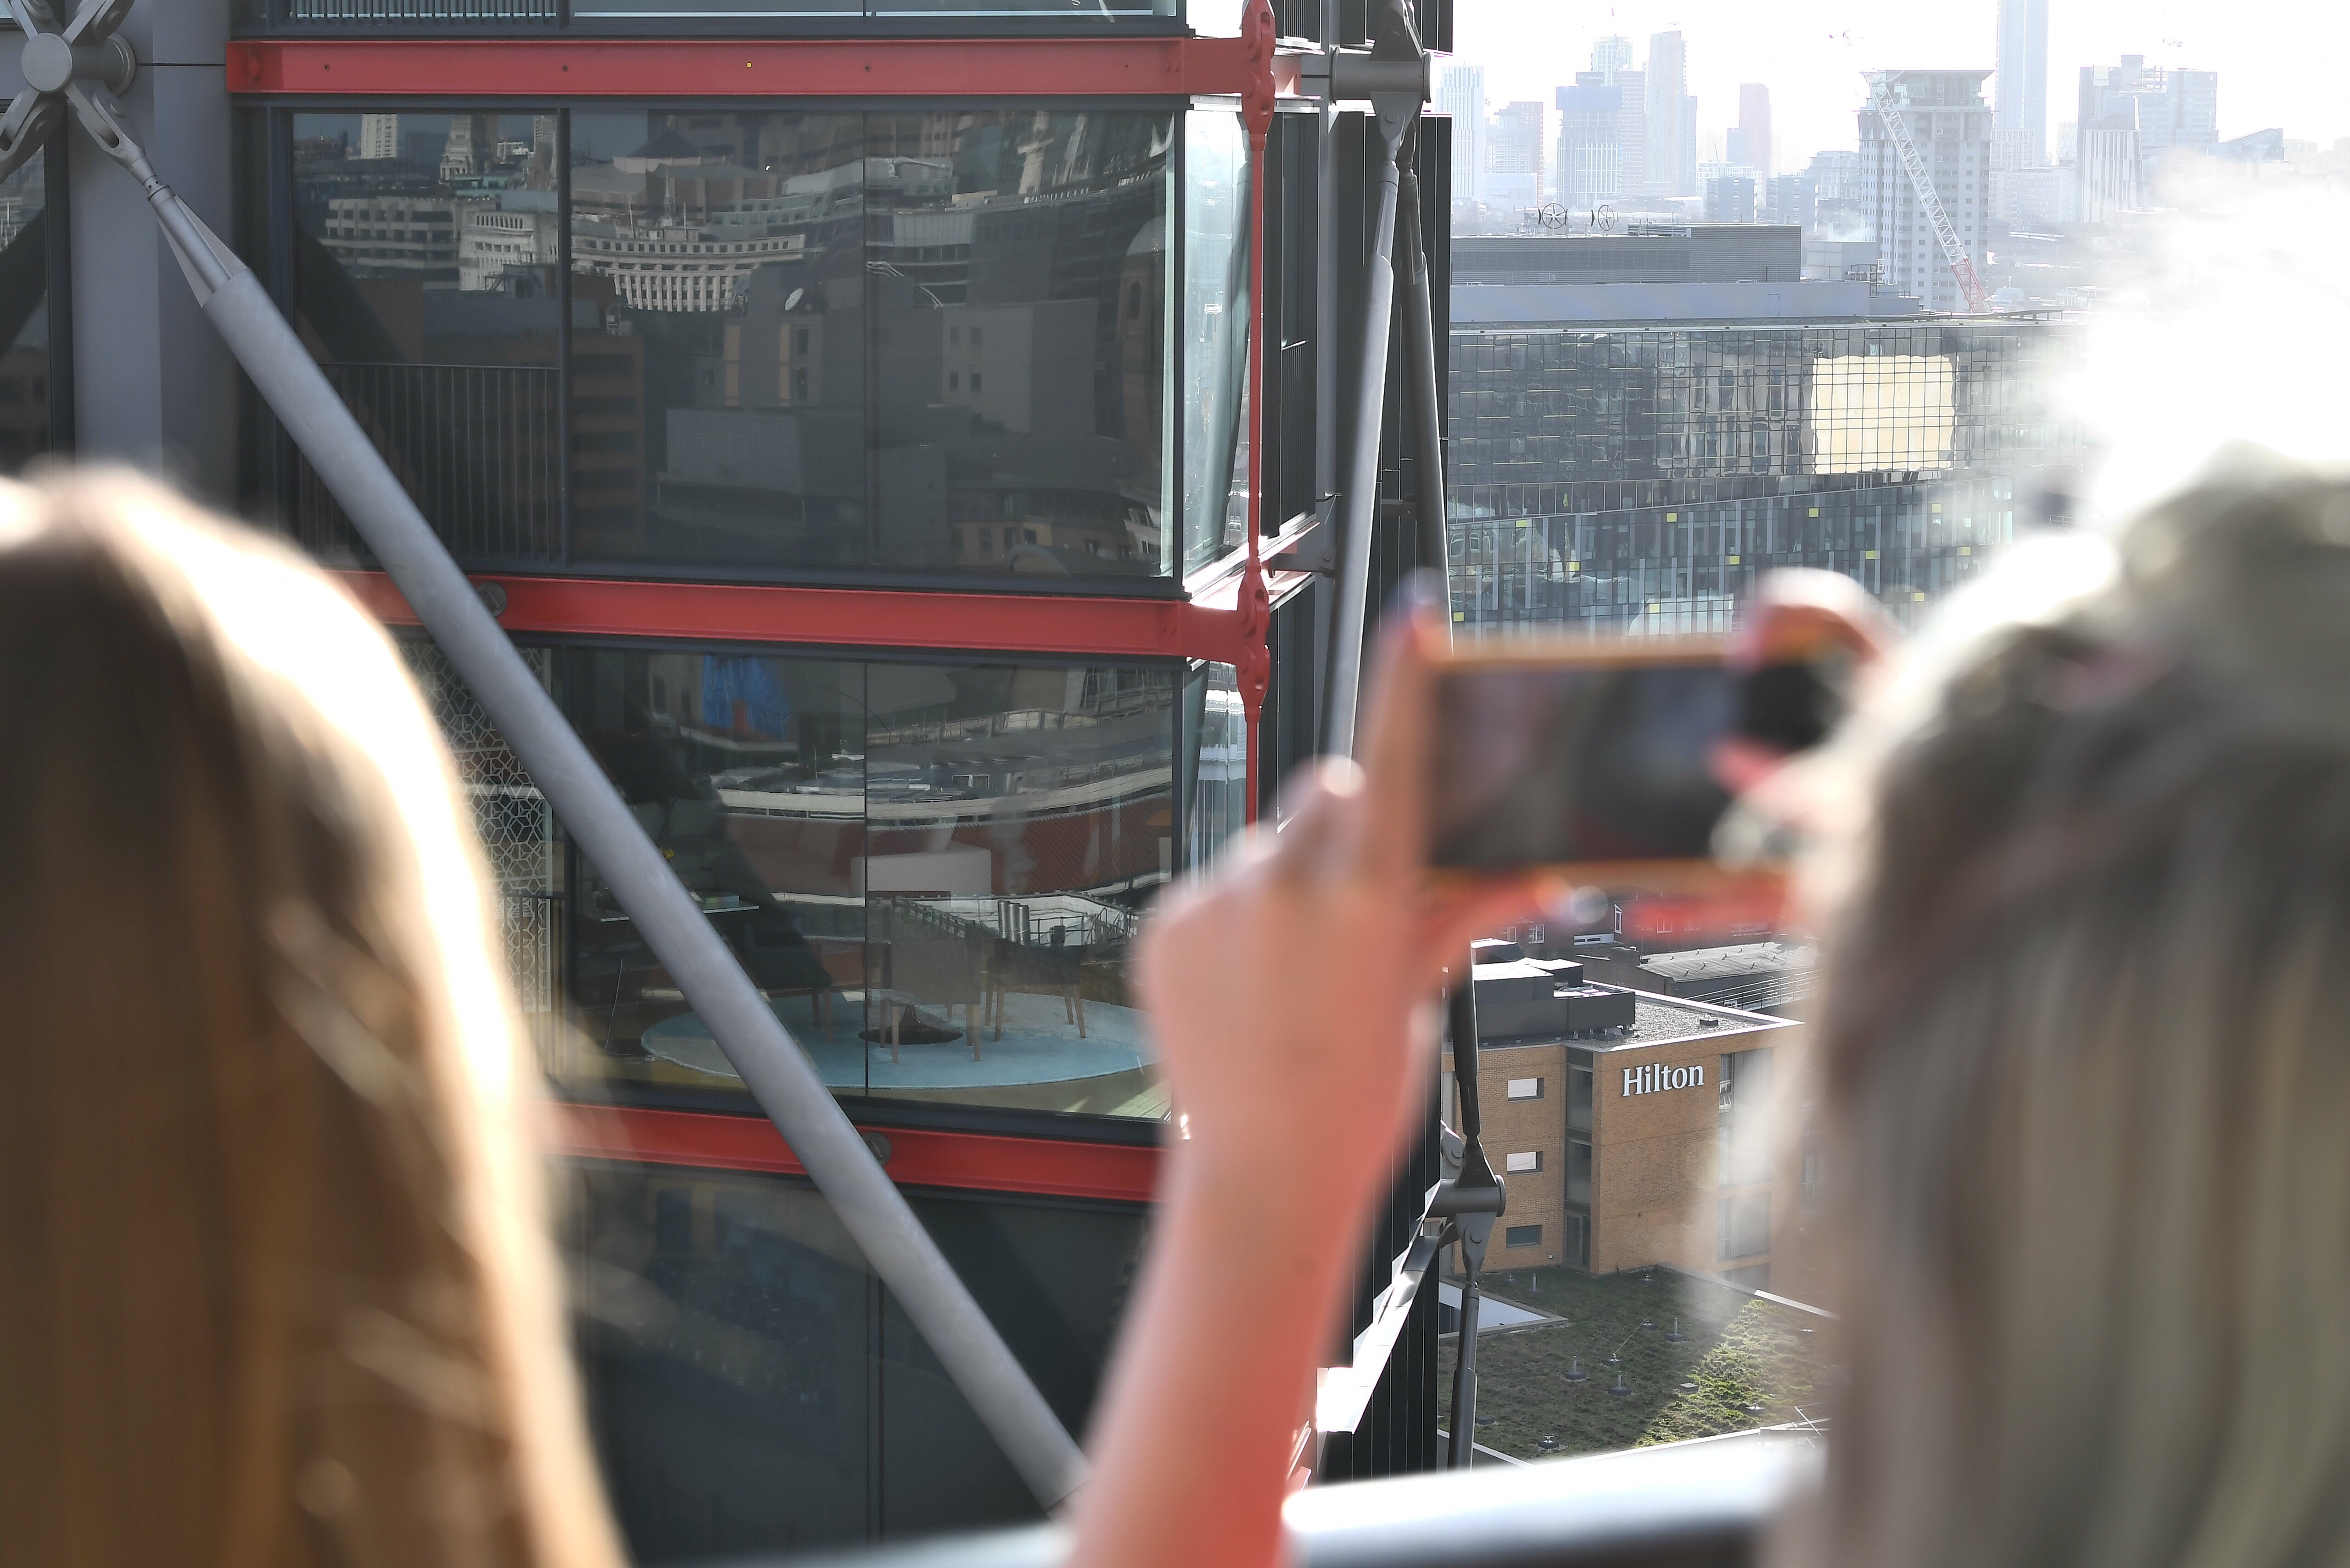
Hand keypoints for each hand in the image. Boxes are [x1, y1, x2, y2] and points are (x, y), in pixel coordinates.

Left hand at [1135, 588, 1551, 1212]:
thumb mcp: (1420, 997)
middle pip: (1330, 792)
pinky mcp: (1166, 924)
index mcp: (1364, 895)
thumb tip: (1539, 870)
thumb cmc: (1354, 1100)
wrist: (1261, 1177)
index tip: (1420, 614)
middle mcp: (1284, 883)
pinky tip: (1250, 986)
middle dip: (1349, 825)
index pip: (1395, 753)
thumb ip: (1463, 911)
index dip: (1409, 676)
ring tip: (1295, 968)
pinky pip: (1213, 888)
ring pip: (1269, 843)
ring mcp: (1216, 901)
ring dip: (1287, 879)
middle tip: (1356, 907)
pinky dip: (1234, 919)